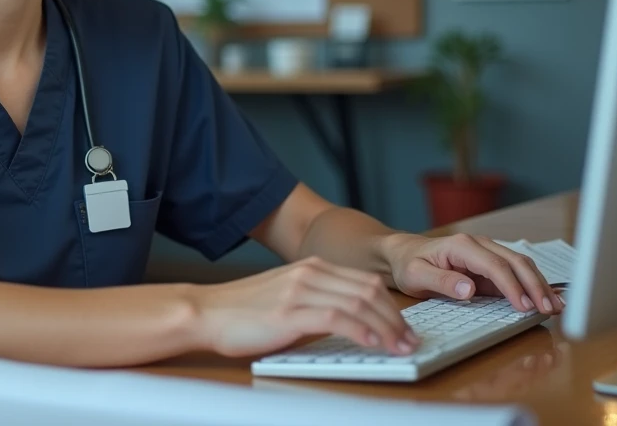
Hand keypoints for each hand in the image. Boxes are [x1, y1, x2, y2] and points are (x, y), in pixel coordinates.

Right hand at [192, 257, 419, 358]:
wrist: (206, 312)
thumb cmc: (241, 312)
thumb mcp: (285, 297)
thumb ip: (314, 301)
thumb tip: (349, 322)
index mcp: (311, 268)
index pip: (365, 282)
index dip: (391, 306)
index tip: (405, 328)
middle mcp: (309, 274)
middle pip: (369, 291)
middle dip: (396, 318)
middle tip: (410, 341)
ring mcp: (299, 291)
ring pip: (358, 303)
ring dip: (386, 328)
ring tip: (400, 347)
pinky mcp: (289, 312)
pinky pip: (336, 317)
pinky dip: (360, 330)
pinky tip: (372, 344)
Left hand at [381, 233, 564, 315]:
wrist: (404, 254)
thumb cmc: (410, 264)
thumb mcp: (417, 275)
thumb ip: (442, 282)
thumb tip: (469, 290)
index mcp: (462, 246)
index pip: (495, 266)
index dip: (513, 287)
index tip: (525, 307)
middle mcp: (480, 245)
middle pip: (516, 262)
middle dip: (536, 285)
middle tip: (549, 309)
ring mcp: (488, 253)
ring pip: (522, 265)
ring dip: (540, 285)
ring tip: (556, 306)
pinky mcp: (491, 265)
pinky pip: (517, 273)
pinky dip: (533, 285)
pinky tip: (547, 298)